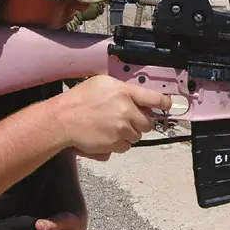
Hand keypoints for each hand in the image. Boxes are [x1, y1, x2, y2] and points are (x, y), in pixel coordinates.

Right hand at [51, 75, 171, 156]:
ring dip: (129, 133)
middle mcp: (126, 110)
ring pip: (138, 135)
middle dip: (140, 122)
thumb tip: (140, 96)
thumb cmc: (79, 100)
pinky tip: (108, 135)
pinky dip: (120, 143)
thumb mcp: (102, 83)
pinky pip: (126, 146)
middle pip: (149, 122)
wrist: (62, 120)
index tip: (167, 105)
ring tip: (113, 126)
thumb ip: (124, 89)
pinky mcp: (115, 143)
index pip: (155, 99)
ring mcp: (121, 129)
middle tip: (127, 118)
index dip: (165, 103)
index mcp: (124, 92)